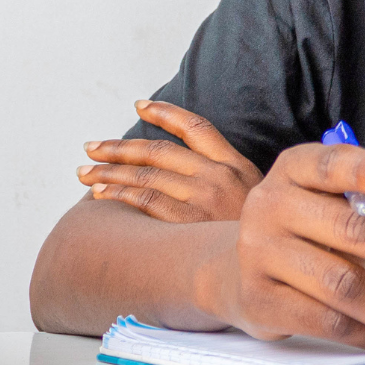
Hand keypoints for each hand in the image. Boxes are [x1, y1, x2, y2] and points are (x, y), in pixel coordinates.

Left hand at [79, 100, 263, 221]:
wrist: (279, 260)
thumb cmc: (264, 236)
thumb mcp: (262, 199)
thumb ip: (230, 182)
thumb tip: (192, 175)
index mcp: (236, 164)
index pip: (196, 127)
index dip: (165, 113)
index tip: (139, 105)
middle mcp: (218, 175)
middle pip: (159, 150)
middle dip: (119, 147)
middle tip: (91, 147)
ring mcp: (204, 198)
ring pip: (146, 175)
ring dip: (109, 171)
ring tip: (84, 171)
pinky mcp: (190, 222)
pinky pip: (146, 200)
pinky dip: (119, 193)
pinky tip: (100, 193)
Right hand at [206, 140, 364, 349]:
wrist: (245, 270)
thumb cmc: (314, 230)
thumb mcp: (346, 205)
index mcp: (296, 169)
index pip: (332, 164)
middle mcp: (270, 204)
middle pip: (352, 230)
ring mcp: (259, 253)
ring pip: (342, 284)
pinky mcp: (258, 299)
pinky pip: (323, 320)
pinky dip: (364, 332)